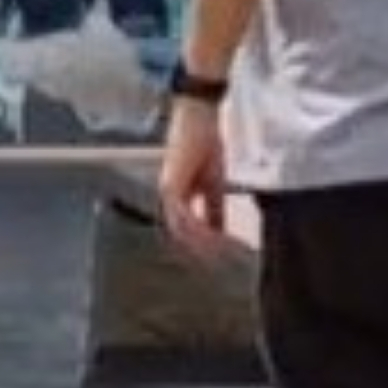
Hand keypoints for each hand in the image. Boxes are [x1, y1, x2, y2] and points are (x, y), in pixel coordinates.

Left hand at [157, 97, 233, 253]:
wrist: (197, 118)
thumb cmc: (204, 145)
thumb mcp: (214, 184)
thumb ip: (214, 210)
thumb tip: (219, 234)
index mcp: (177, 201)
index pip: (187, 234)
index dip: (203, 250)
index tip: (220, 264)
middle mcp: (168, 201)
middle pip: (182, 238)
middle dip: (202, 254)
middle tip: (220, 269)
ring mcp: (167, 195)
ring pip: (181, 232)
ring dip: (202, 246)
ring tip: (220, 259)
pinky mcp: (170, 187)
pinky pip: (183, 217)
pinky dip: (198, 230)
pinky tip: (213, 239)